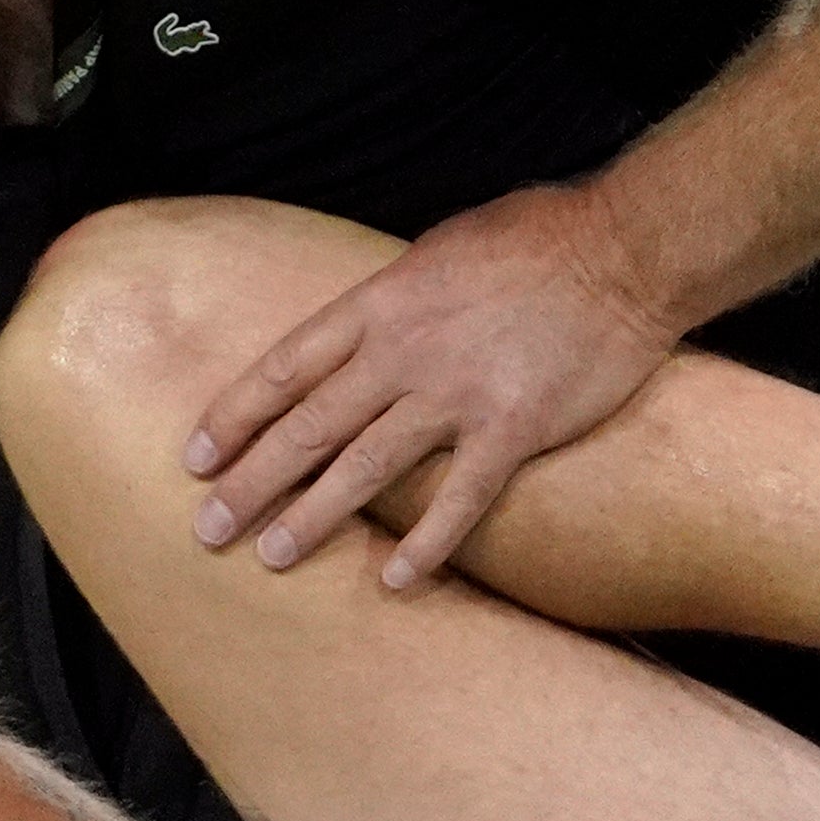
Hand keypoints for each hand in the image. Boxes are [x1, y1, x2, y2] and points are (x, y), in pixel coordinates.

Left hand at [182, 184, 679, 591]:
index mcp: (380, 304)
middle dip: (250, 482)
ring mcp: (456, 394)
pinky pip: (459, 500)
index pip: (284, 368)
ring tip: (271, 558)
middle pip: (307, 426)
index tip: (195, 458)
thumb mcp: (438, 249)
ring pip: (364, 468)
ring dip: (312, 518)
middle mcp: (404, 353)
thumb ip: (392, 300)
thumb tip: (362, 328)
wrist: (624, 250)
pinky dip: (426, 546)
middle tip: (207, 529)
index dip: (233, 416)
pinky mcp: (513, 429)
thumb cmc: (537, 237)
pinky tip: (394, 582)